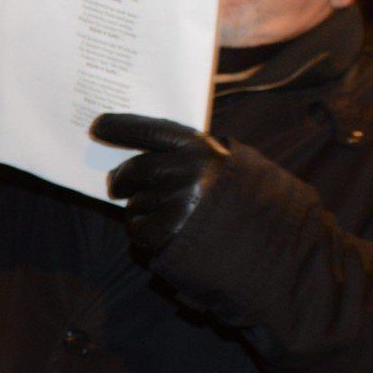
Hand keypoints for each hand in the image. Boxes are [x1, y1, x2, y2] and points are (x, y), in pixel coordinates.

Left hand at [92, 113, 229, 258]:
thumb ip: (185, 158)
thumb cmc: (240, 205)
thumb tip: (134, 164)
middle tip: (117, 186)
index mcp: (202, 149)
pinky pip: (138, 229)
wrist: (274, 246)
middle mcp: (188, 170)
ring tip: (168, 218)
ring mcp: (179, 201)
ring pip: (134, 203)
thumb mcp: (220, 169)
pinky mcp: (171, 232)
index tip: (98, 126)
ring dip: (141, 212)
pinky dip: (145, 234)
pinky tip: (167, 235)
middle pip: (134, 170)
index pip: (149, 130)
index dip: (120, 127)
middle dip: (121, 179)